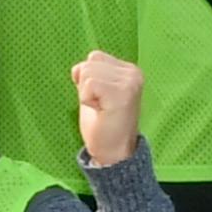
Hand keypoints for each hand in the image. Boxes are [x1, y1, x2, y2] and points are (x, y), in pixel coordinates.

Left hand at [72, 49, 143, 169]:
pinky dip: (87, 100)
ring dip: (86, 94)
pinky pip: (89, 84)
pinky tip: (101, 111)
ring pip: (87, 72)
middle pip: (89, 62)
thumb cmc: (103, 126)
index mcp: (130, 71)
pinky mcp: (123, 94)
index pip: (94, 57)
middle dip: (86, 86)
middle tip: (100, 106)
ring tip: (101, 109)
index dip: (87, 79)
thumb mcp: (97, 93)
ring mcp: (130, 82)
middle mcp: (133, 73)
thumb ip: (92, 76)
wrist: (114, 154)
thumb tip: (77, 67)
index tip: (100, 99)